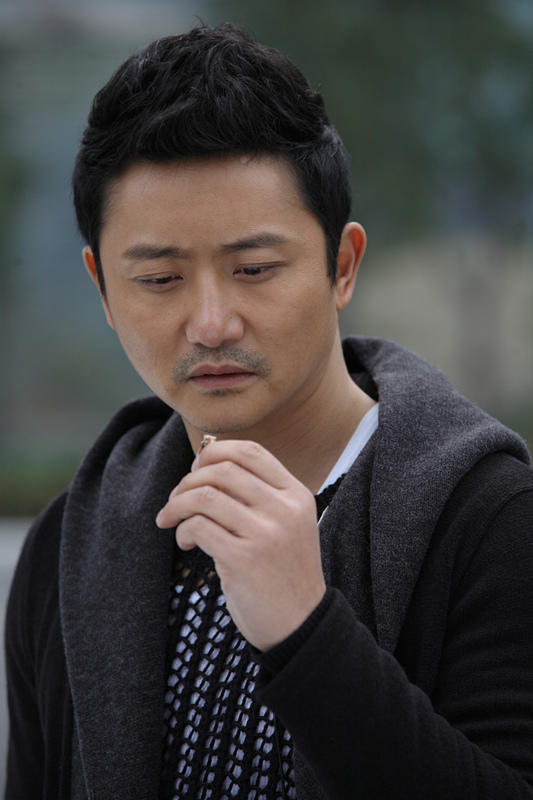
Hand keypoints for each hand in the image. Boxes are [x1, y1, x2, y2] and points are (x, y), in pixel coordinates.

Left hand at [155, 439, 325, 650]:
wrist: (301, 624)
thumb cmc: (283, 572)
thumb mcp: (287, 524)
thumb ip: (259, 495)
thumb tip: (206, 462)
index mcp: (296, 495)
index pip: (251, 452)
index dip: (215, 452)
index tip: (196, 467)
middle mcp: (284, 509)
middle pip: (223, 470)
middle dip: (189, 480)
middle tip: (176, 499)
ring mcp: (265, 534)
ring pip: (205, 496)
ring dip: (177, 504)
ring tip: (171, 519)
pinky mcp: (243, 559)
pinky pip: (198, 527)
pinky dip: (182, 530)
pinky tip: (185, 542)